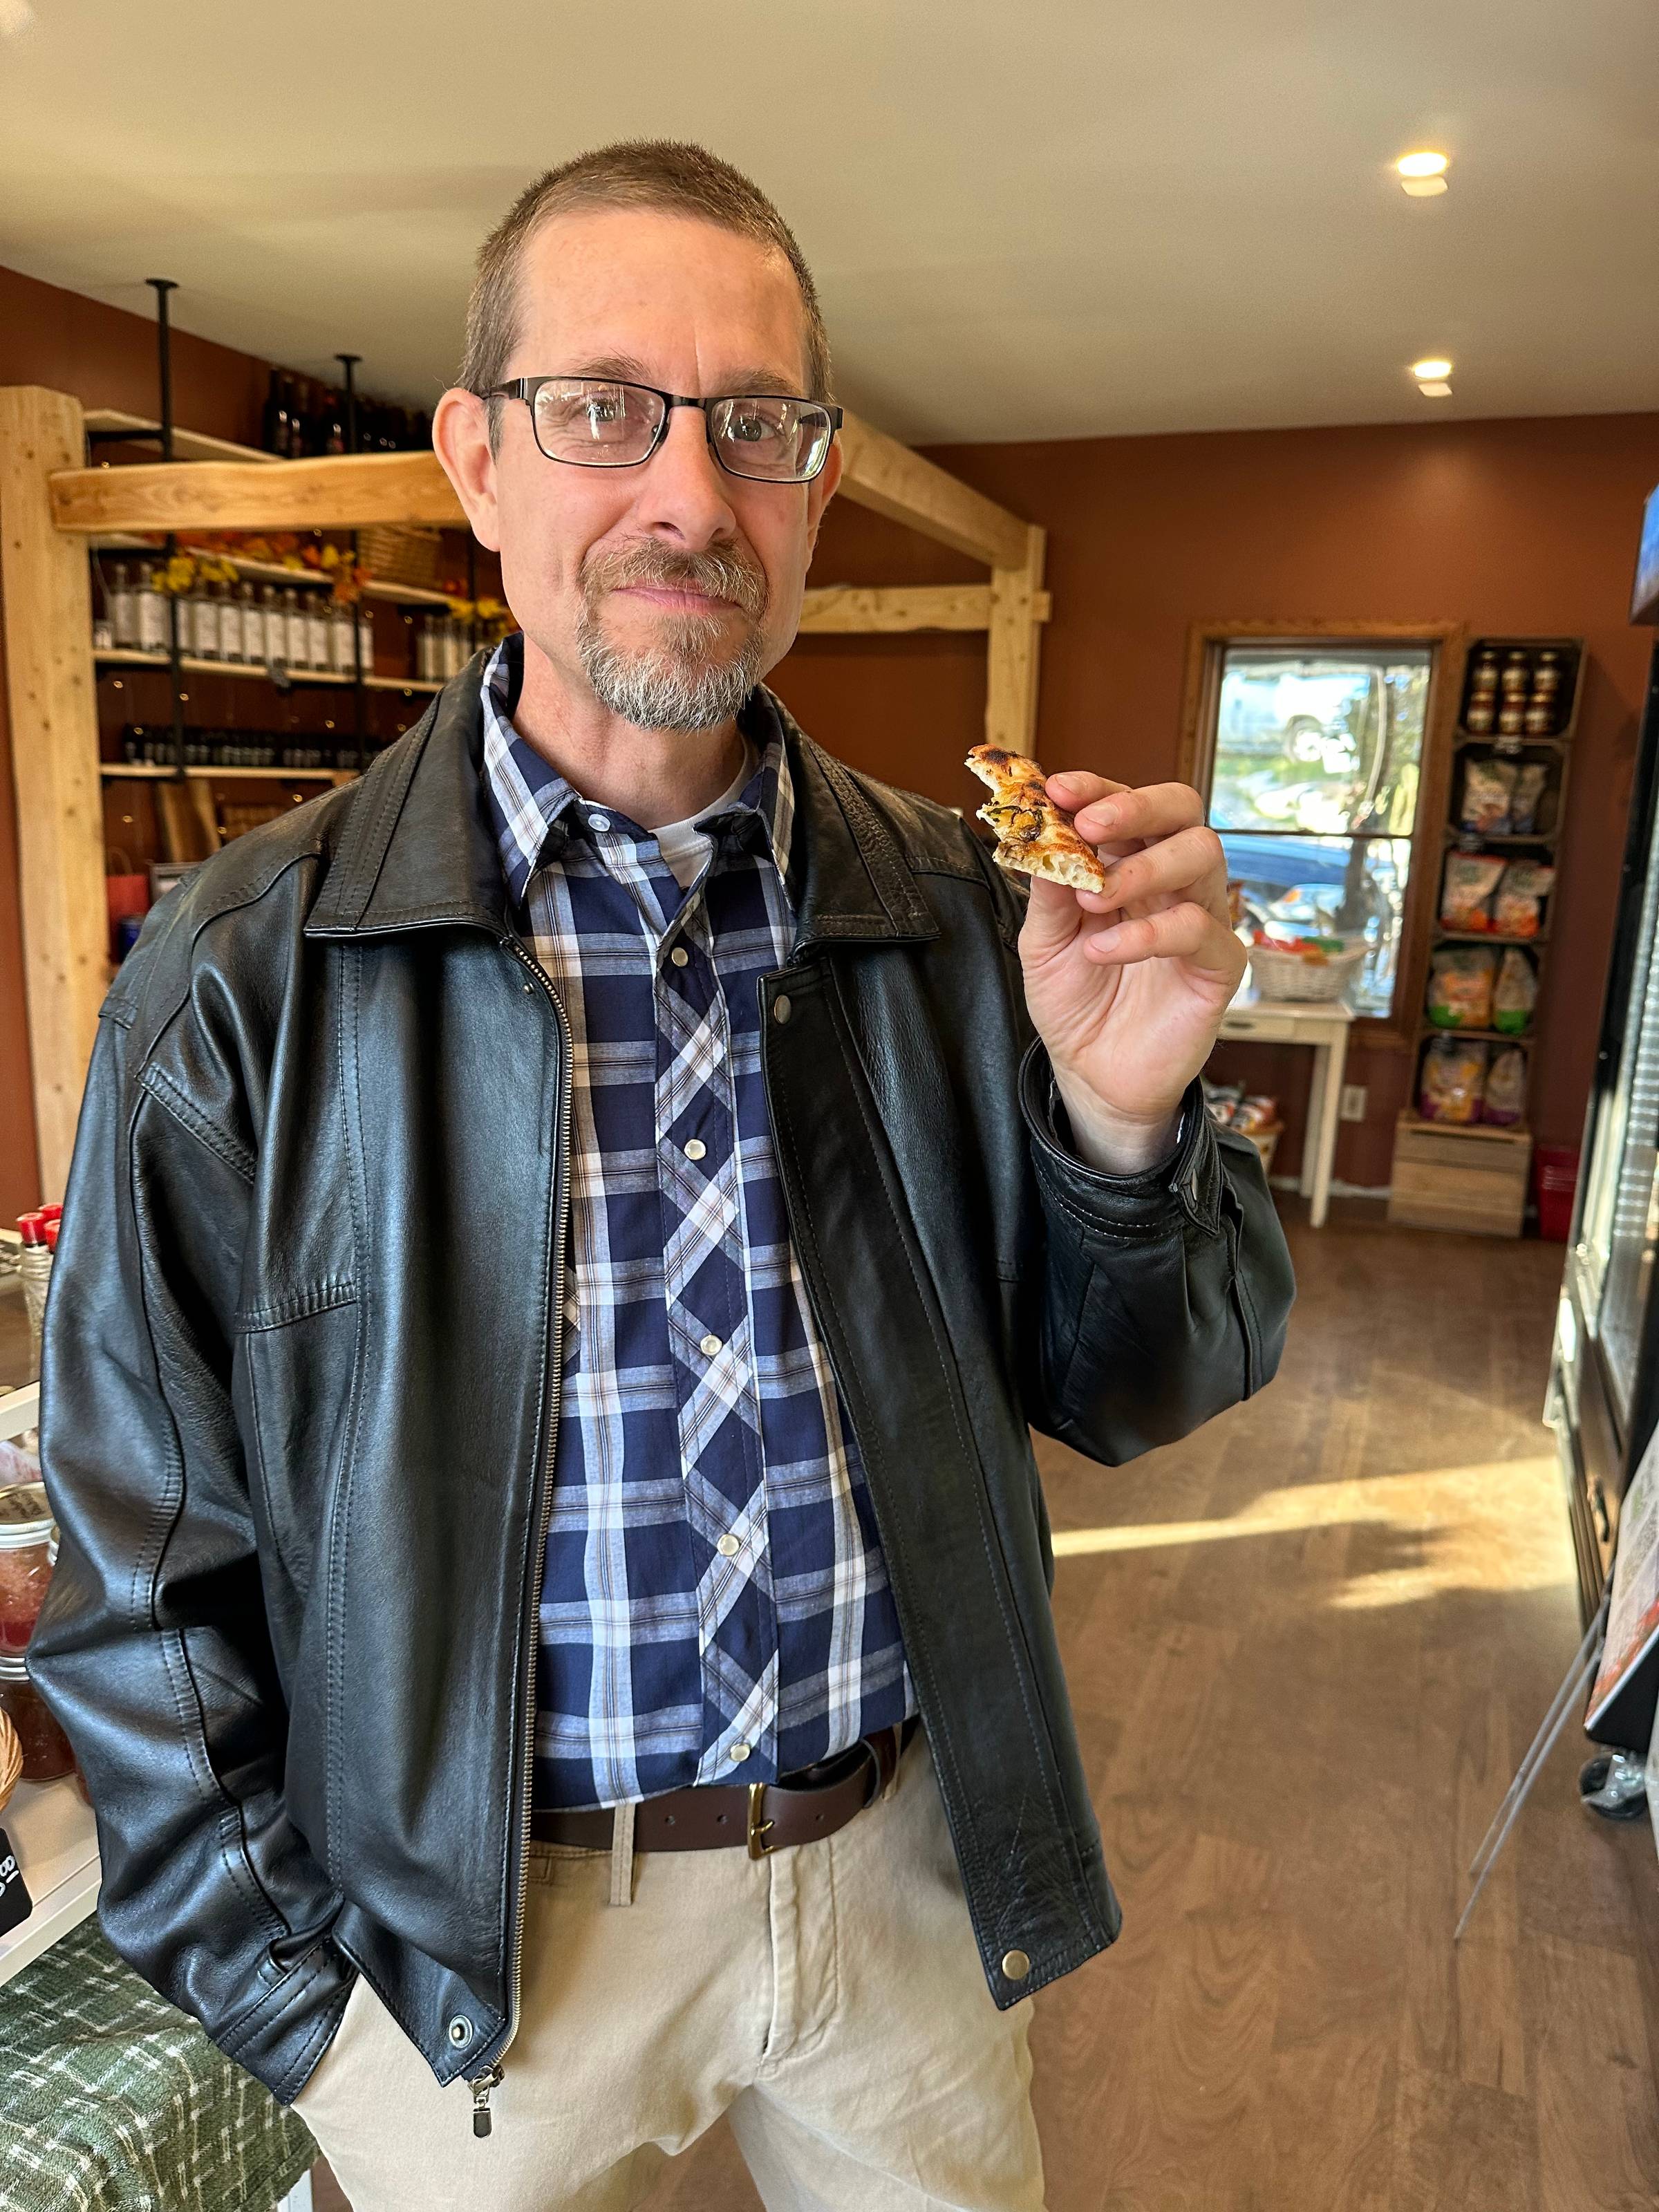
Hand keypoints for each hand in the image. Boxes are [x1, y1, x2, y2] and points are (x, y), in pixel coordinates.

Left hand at [1017, 774, 1244, 1173]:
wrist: (1092, 1074)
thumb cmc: (1074, 1001)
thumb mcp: (1044, 942)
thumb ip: (1049, 890)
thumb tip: (1042, 831)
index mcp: (1129, 863)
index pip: (1128, 806)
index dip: (1098, 788)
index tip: (1059, 789)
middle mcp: (1172, 882)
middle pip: (1183, 810)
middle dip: (1136, 805)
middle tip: (1089, 824)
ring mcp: (1201, 918)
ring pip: (1202, 855)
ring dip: (1144, 867)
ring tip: (1093, 899)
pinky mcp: (1219, 965)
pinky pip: (1201, 929)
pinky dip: (1149, 933)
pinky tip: (1104, 951)